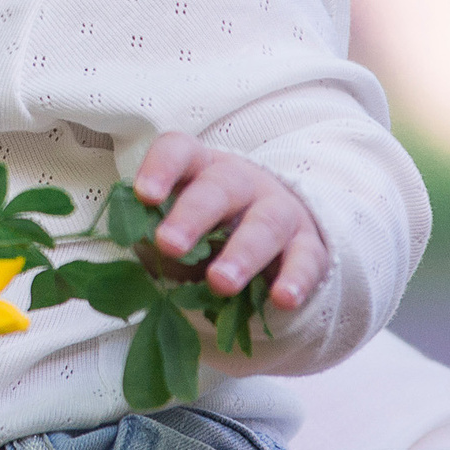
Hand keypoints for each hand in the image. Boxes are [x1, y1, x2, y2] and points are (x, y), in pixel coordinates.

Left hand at [131, 133, 325, 307]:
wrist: (276, 237)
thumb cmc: (208, 232)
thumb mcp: (177, 230)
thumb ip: (156, 241)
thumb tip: (140, 254)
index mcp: (200, 168)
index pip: (180, 151)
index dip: (161, 168)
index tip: (144, 195)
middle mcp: (241, 182)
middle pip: (220, 187)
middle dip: (193, 215)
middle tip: (169, 245)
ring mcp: (279, 210)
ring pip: (266, 223)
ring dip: (242, 253)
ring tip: (220, 283)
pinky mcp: (309, 244)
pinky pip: (307, 258)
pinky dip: (295, 278)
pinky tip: (283, 298)